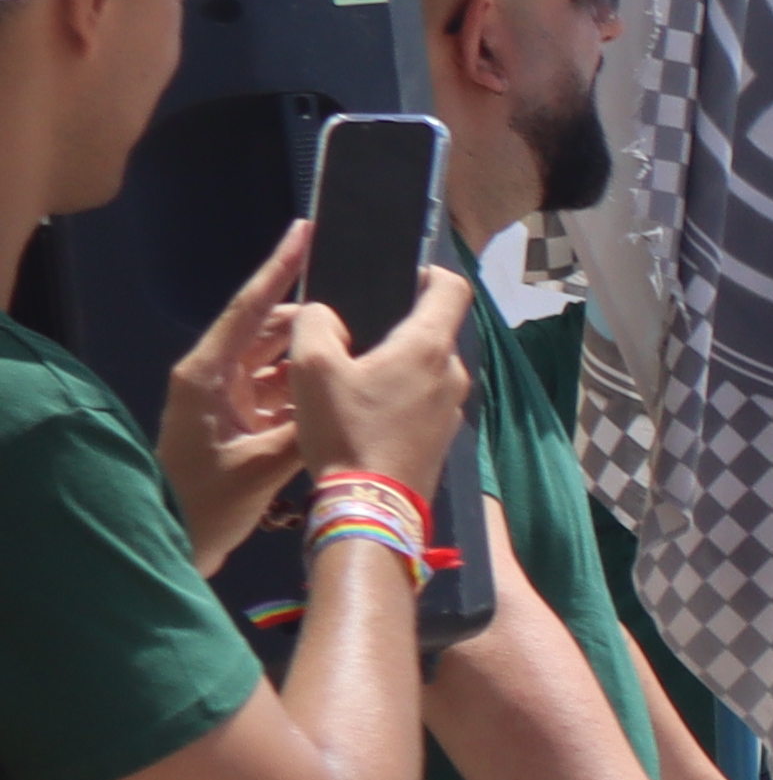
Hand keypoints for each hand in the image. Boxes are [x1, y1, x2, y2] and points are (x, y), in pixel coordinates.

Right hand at [285, 264, 476, 499]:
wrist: (371, 508)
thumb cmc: (345, 431)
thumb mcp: (312, 366)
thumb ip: (317, 321)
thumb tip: (328, 314)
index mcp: (429, 347)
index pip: (452, 288)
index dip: (427, 272)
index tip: (397, 277)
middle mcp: (453, 374)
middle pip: (432, 330)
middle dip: (396, 325)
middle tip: (353, 334)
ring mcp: (453, 409)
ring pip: (425, 368)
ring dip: (394, 364)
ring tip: (351, 374)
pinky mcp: (443, 437)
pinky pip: (422, 399)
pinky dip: (399, 394)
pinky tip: (365, 408)